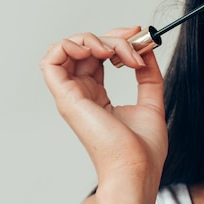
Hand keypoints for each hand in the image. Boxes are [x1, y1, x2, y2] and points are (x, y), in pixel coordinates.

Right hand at [40, 27, 167, 188]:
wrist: (137, 169)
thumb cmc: (143, 150)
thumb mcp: (152, 102)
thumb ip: (149, 76)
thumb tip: (146, 51)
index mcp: (98, 97)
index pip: (97, 56)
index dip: (115, 39)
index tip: (139, 35)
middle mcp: (81, 94)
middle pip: (84, 48)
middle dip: (111, 36)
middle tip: (134, 41)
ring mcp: (72, 96)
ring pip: (67, 49)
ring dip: (92, 39)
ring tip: (116, 53)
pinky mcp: (67, 98)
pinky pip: (51, 60)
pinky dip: (71, 46)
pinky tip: (97, 52)